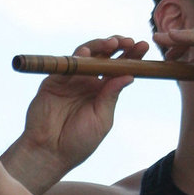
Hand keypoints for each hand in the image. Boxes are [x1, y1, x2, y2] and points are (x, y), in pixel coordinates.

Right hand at [14, 34, 149, 179]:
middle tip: (129, 41)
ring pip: (87, 55)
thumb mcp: (101, 119)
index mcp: (102, 92)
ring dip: (100, 46)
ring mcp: (71, 80)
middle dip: (118, 46)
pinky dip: (76, 56)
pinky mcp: (54, 80)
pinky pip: (67, 63)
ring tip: (113, 43)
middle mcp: (88, 82)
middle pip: (105, 57)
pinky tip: (87, 52)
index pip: (119, 70)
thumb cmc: (78, 142)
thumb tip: (130, 75)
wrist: (49, 152)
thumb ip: (111, 96)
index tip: (144, 46)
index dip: (131, 57)